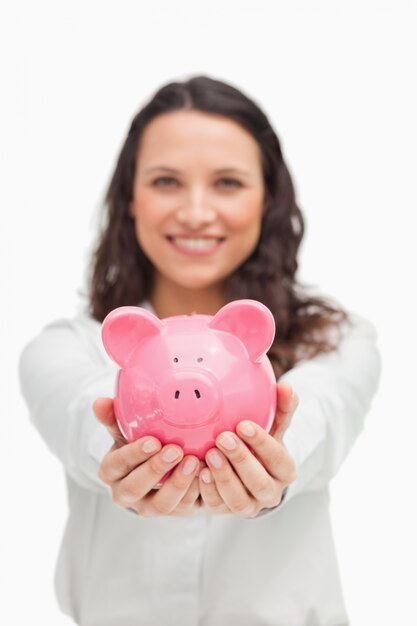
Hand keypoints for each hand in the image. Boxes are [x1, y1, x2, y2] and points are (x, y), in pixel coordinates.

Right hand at [93, 398, 200, 516]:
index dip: (134, 454)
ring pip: (161, 505)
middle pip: (135, 488)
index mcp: (111, 471)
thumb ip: (113, 417)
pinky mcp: (173, 512)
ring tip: (193, 462)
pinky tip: (206, 473)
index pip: (117, 465)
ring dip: (178, 484)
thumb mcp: (125, 430)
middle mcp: (125, 494)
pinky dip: (196, 492)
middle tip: (175, 450)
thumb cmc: (139, 443)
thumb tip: (99, 402)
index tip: (153, 441)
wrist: (157, 468)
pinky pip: (184, 508)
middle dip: (155, 470)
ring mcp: (149, 507)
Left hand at [198, 382, 297, 517]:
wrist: (245, 468)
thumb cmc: (258, 442)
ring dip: (223, 477)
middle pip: (259, 482)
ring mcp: (248, 506)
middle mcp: (270, 493)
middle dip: (240, 460)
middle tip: (222, 438)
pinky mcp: (226, 511)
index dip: (262, 443)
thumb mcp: (272, 425)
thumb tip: (286, 386)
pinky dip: (208, 490)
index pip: (278, 459)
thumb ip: (281, 408)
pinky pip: (217, 505)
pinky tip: (199, 471)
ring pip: (238, 499)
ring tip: (210, 454)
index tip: (243, 424)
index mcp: (285, 470)